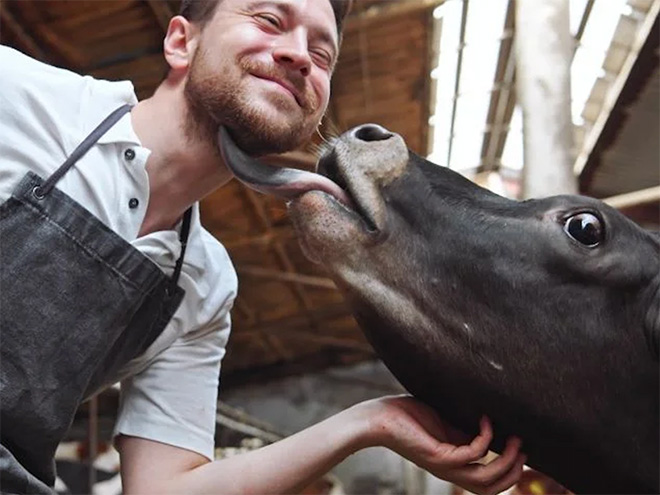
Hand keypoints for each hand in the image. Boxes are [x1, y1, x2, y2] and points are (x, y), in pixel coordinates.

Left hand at [355, 395, 525, 494]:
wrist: (379, 418)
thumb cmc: (408, 416)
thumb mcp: (445, 423)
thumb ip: (465, 429)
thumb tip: (492, 421)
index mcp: (455, 465)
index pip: (489, 482)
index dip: (511, 474)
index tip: (526, 453)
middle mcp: (451, 471)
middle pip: (492, 488)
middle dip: (514, 471)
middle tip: (524, 446)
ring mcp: (444, 466)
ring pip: (486, 477)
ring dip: (506, 460)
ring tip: (516, 438)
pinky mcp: (437, 455)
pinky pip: (472, 453)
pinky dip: (485, 438)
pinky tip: (485, 420)